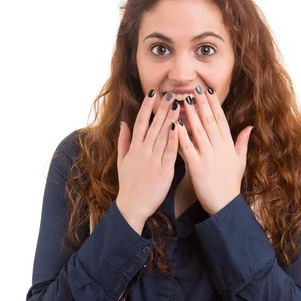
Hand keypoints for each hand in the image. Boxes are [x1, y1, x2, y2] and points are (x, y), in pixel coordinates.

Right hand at [116, 91, 179, 221]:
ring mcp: (153, 161)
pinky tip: (178, 128)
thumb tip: (123, 123)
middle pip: (153, 125)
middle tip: (171, 93)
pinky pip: (169, 152)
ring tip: (178, 104)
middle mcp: (143, 152)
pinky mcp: (163, 171)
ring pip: (162, 135)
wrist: (132, 206)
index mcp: (134, 148)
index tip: (153, 93)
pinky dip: (173, 139)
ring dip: (169, 119)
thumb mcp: (122, 161)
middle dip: (162, 108)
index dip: (146, 106)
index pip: (140, 122)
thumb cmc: (128, 185)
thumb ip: (123, 141)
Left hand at [177, 86, 252, 215]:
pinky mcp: (197, 166)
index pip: (220, 120)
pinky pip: (188, 147)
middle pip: (209, 121)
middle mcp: (219, 148)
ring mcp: (208, 156)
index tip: (207, 91)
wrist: (224, 205)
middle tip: (194, 88)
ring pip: (198, 130)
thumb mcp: (240, 161)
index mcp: (228, 145)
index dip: (213, 104)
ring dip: (191, 114)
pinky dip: (180, 135)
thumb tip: (249, 127)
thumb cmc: (230, 184)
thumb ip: (242, 143)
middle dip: (202, 103)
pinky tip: (174, 124)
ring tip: (184, 100)